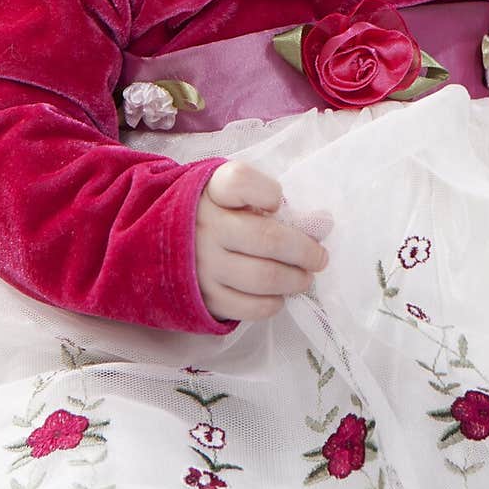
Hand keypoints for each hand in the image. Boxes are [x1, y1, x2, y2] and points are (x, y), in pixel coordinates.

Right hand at [195, 160, 329, 322]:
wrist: (165, 243)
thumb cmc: (216, 212)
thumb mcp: (235, 193)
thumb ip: (272, 199)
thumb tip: (322, 224)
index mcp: (213, 191)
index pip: (241, 182)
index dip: (269, 192)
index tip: (277, 202)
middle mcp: (205, 227)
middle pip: (268, 239)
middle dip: (304, 251)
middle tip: (320, 257)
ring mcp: (203, 265)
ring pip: (263, 278)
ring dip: (295, 280)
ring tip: (305, 277)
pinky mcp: (204, 297)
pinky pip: (248, 307)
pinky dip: (273, 303)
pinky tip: (279, 294)